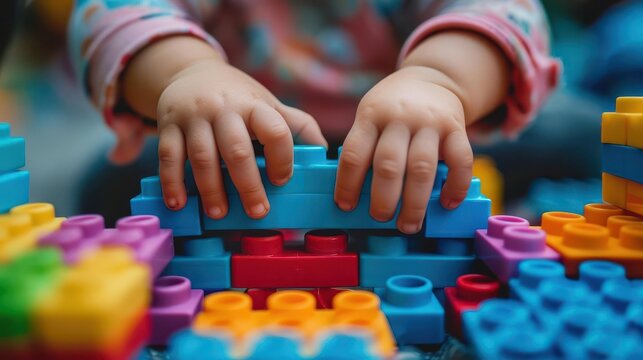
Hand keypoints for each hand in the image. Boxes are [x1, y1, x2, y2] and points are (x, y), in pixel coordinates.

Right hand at [156, 58, 326, 218]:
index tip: (282, 180)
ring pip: (202, 156)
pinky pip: (168, 156)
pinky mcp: (168, 125)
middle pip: (237, 149)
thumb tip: (324, 152)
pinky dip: (172, 182)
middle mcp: (223, 108)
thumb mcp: (267, 104)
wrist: (190, 71)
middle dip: (248, 184)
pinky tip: (179, 203)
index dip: (282, 157)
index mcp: (254, 105)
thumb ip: (296, 125)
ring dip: (211, 189)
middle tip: (258, 211)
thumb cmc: (238, 97)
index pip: (274, 130)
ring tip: (219, 213)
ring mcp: (193, 117)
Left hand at [335, 66, 472, 233]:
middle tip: (379, 218)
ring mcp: (430, 122)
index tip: (345, 206)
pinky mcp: (456, 128)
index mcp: (371, 116)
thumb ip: (365, 147)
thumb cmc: (392, 109)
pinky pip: (461, 160)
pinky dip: (455, 186)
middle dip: (382, 199)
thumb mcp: (370, 116)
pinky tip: (448, 204)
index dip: (348, 184)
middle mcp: (399, 117)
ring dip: (414, 203)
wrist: (432, 79)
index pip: (354, 153)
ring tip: (408, 225)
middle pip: (388, 164)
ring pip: (422, 168)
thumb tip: (356, 195)